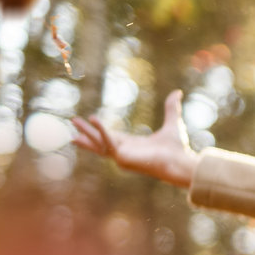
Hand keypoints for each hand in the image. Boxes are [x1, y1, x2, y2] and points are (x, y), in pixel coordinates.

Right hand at [72, 90, 198, 187]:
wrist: (181, 162)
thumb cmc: (178, 149)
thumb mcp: (172, 123)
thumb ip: (171, 108)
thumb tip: (178, 92)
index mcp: (134, 146)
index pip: (112, 137)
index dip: (100, 130)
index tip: (90, 121)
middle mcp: (126, 152)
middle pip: (100, 142)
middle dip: (87, 132)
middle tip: (73, 121)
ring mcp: (122, 157)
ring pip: (99, 143)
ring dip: (86, 132)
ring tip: (74, 121)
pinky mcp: (122, 158)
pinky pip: (107, 142)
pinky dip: (100, 131)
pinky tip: (92, 119)